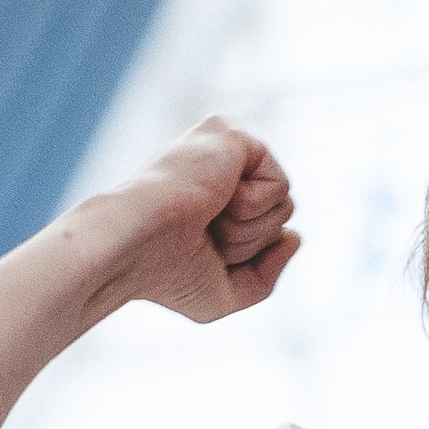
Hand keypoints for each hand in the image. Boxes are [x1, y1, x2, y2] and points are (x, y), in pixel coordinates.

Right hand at [98, 115, 299, 323]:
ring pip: (285, 206)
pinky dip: (251, 207)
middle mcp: (220, 167)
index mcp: (212, 196)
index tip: (196, 251)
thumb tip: (295, 236)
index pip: (268, 232)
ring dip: (248, 228)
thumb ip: (267, 274)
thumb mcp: (224, 294)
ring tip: (203, 217)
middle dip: (250, 242)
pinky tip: (212, 197)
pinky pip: (280, 187)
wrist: (133, 247)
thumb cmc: (164, 275)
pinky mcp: (233, 134)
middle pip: (282, 218)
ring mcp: (225, 147)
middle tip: (201, 234)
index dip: (243, 257)